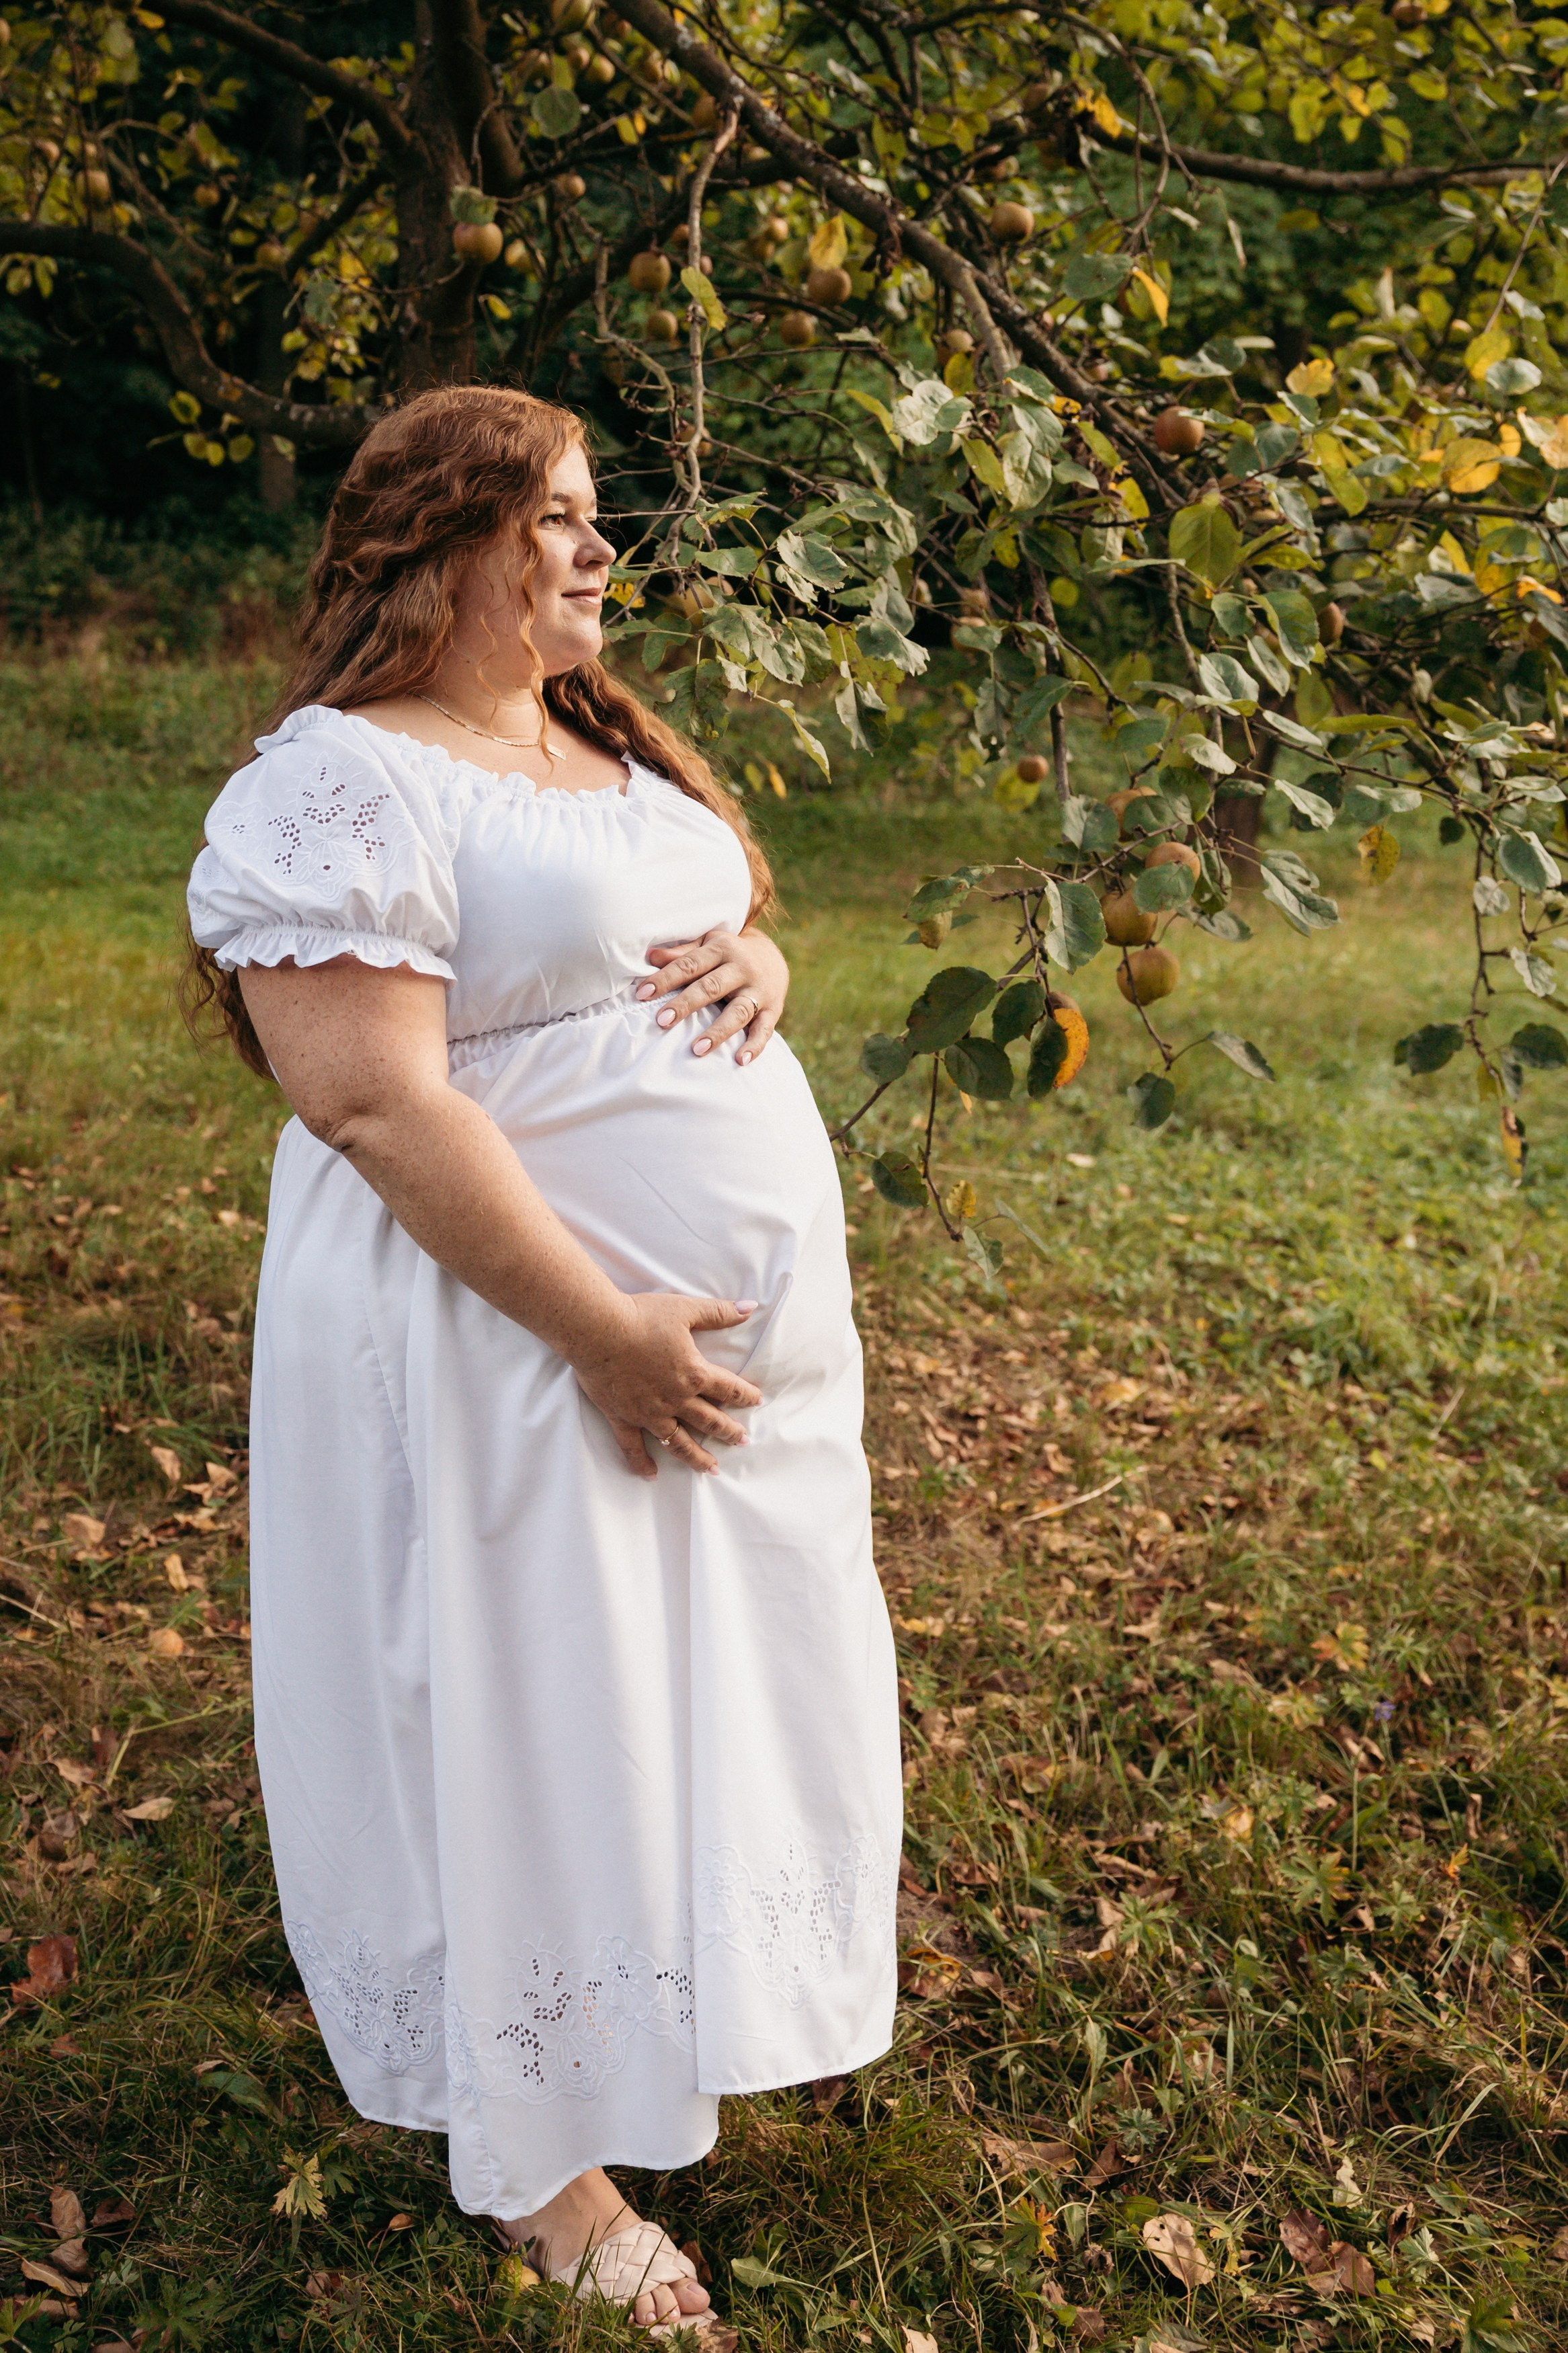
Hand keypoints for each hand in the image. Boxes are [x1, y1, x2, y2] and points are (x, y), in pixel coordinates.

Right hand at [569, 1292, 761, 1476]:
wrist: (598, 1329)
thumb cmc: (642, 1316)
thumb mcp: (686, 1309)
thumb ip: (719, 1312)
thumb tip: (750, 1307)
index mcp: (694, 1373)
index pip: (729, 1388)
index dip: (746, 1395)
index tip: (756, 1401)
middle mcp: (676, 1399)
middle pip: (710, 1421)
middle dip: (730, 1432)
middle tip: (743, 1441)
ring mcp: (650, 1413)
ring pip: (679, 1442)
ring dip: (698, 1457)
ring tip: (712, 1469)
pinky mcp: (623, 1417)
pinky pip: (633, 1447)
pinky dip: (642, 1462)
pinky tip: (652, 1475)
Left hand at [636, 925, 788, 1063]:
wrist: (773, 958)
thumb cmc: (727, 954)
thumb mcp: (706, 945)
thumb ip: (681, 952)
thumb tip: (649, 956)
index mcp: (722, 949)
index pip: (689, 964)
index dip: (665, 979)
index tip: (642, 994)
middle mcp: (742, 968)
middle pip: (711, 987)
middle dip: (686, 1004)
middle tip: (662, 1021)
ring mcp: (758, 991)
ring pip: (738, 1012)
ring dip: (718, 1032)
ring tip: (696, 1049)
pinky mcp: (772, 1010)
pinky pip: (764, 1030)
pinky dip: (755, 1046)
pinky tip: (741, 1060)